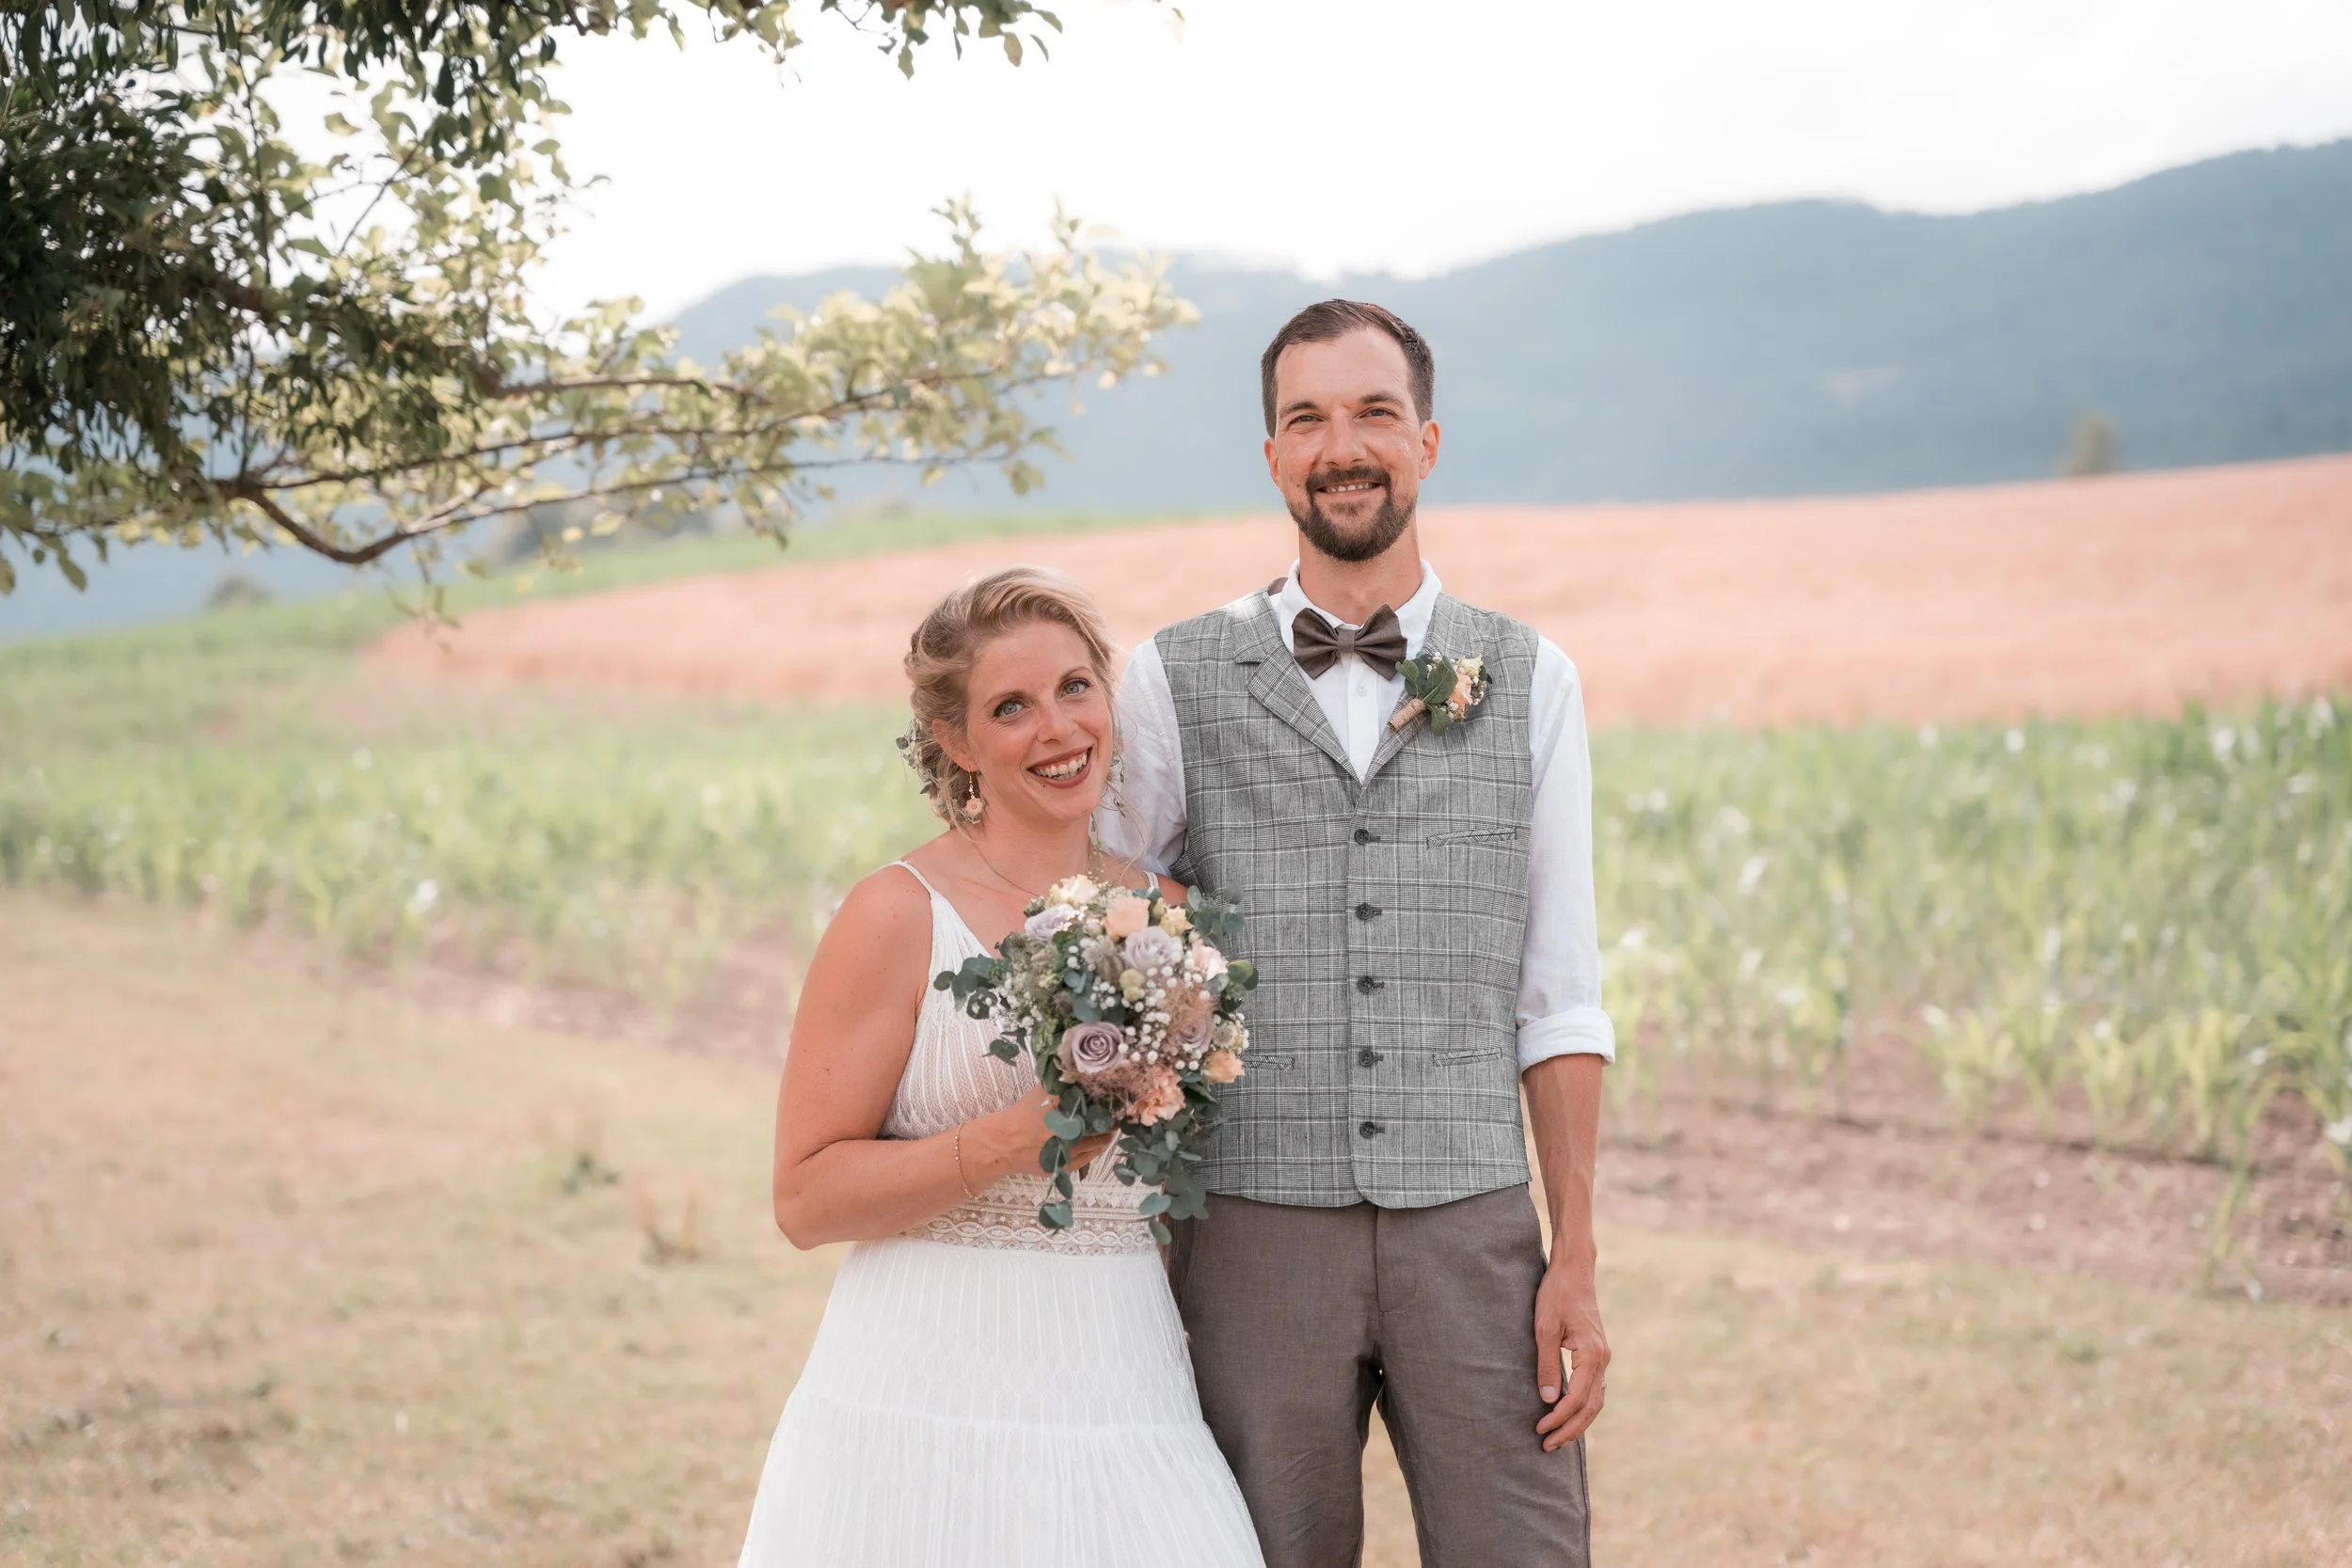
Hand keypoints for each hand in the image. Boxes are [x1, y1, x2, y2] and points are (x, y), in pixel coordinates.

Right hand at [977, 1090, 1112, 1180]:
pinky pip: (1085, 1160)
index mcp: (1060, 1111)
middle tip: (1116, 1116)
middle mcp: (1065, 1133)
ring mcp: (1064, 1152)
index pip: (1093, 1106)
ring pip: (1095, 1145)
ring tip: (1111, 1130)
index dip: (1106, 1104)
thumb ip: (1059, 1083)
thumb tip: (1079, 1071)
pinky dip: (1095, 1151)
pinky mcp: (1061, 1168)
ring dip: (1105, 1137)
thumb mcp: (1039, 1093)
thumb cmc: (1021, 1115)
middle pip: (1098, 1126)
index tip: (1114, 1101)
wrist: (1002, 1143)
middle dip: (1108, 1121)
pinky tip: (1099, 1145)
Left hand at [1533, 1262, 1608, 1450]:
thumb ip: (1547, 1365)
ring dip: (1578, 1422)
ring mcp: (1603, 1357)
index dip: (1559, 1418)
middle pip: (1591, 1406)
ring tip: (1558, 1439)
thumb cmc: (1556, 1295)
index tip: (1540, 1431)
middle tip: (1547, 1446)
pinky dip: (1583, 1407)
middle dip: (1569, 1429)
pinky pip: (1594, 1389)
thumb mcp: (1544, 1329)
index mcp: (1592, 1355)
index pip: (1577, 1398)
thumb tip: (1547, 1400)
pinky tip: (1570, 1415)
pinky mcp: (1596, 1353)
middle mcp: (1603, 1359)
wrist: (1574, 1270)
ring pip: (1596, 1400)